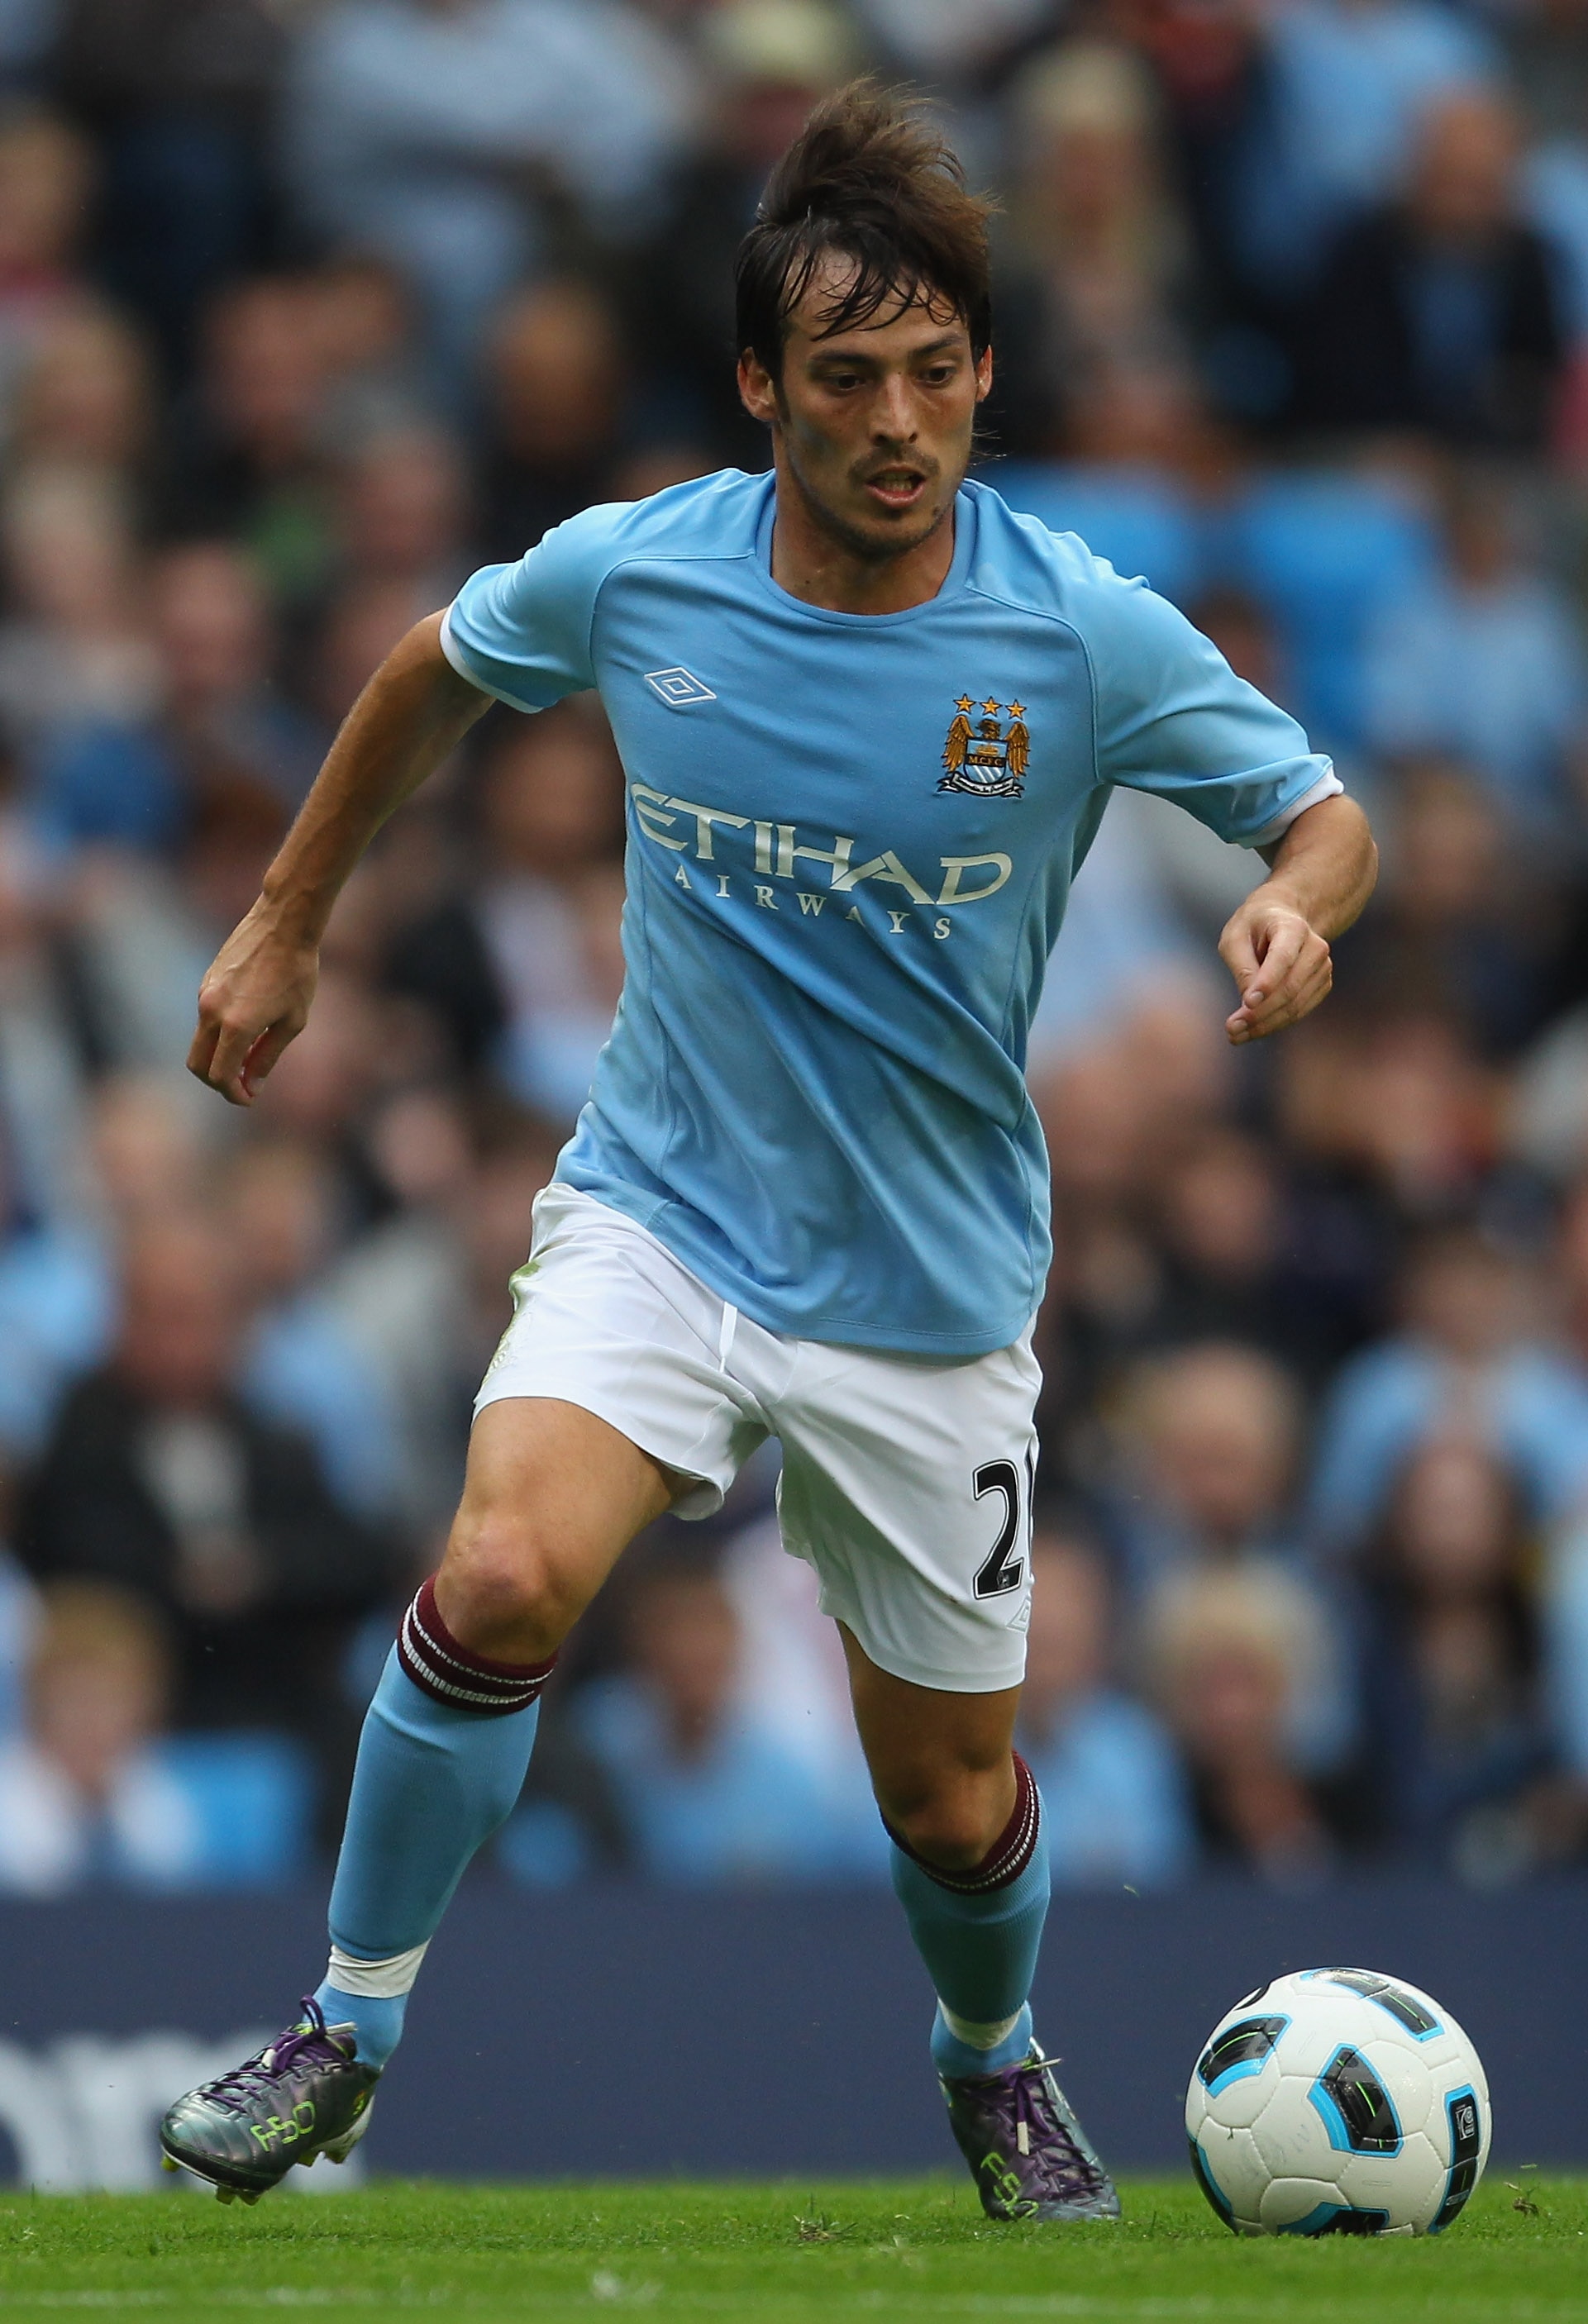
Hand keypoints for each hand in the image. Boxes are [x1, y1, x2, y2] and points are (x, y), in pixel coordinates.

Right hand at [187, 895, 319, 1104]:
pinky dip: (219, 1035)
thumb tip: (251, 1085)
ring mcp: (204, 994)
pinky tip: (247, 1028)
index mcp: (236, 1025)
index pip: (220, 1076)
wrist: (283, 923)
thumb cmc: (297, 972)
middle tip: (243, 1085)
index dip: (233, 1094)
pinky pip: (204, 1019)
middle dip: (217, 1082)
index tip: (250, 1098)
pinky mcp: (205, 982)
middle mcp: (211, 1011)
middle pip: (197, 1065)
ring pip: (199, 1042)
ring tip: (251, 1056)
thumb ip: (268, 1056)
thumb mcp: (292, 1021)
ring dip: (219, 1057)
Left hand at [1217, 889, 1331, 1045]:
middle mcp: (1315, 948)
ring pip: (1295, 1006)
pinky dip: (1275, 1024)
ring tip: (1235, 1035)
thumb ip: (1242, 967)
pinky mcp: (1321, 985)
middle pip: (1290, 988)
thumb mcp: (1235, 937)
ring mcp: (1322, 968)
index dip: (1267, 982)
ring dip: (1265, 1025)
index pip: (1283, 958)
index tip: (1247, 1003)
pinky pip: (1299, 1011)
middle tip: (1231, 1029)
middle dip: (1260, 1013)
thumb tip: (1250, 1003)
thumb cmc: (1253, 927)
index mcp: (1293, 927)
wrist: (1282, 918)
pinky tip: (1251, 1031)